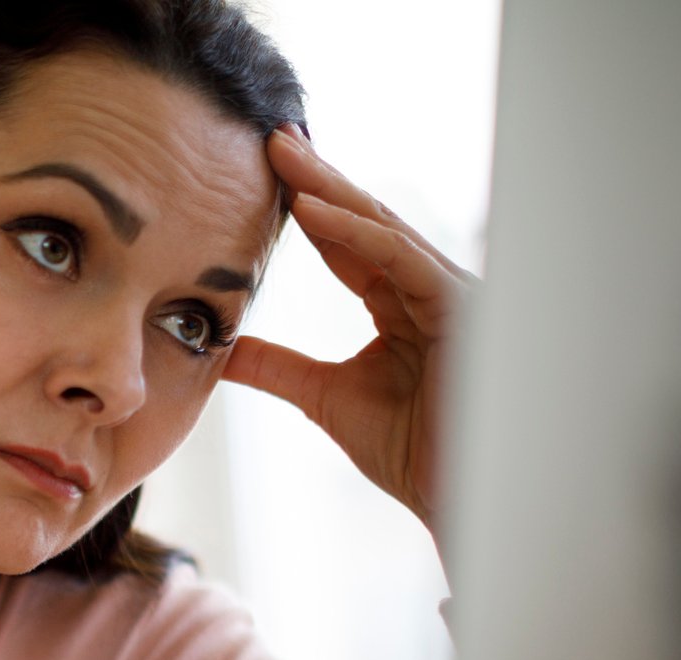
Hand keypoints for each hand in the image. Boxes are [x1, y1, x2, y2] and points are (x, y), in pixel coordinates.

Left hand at [222, 122, 476, 539]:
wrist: (456, 498)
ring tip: (284, 158)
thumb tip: (222, 348)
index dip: (304, 210)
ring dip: (331, 190)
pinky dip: (357, 233)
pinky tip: (313, 210)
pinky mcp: (458, 306)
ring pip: (383, 228)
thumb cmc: (413, 454)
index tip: (259, 176)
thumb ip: (278, 368)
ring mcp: (446, 294)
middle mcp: (425, 289)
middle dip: (317, 179)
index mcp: (398, 305)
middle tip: (271, 140)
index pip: (345, 245)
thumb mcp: (325, 399)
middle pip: (364, 222)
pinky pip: (402, 257)